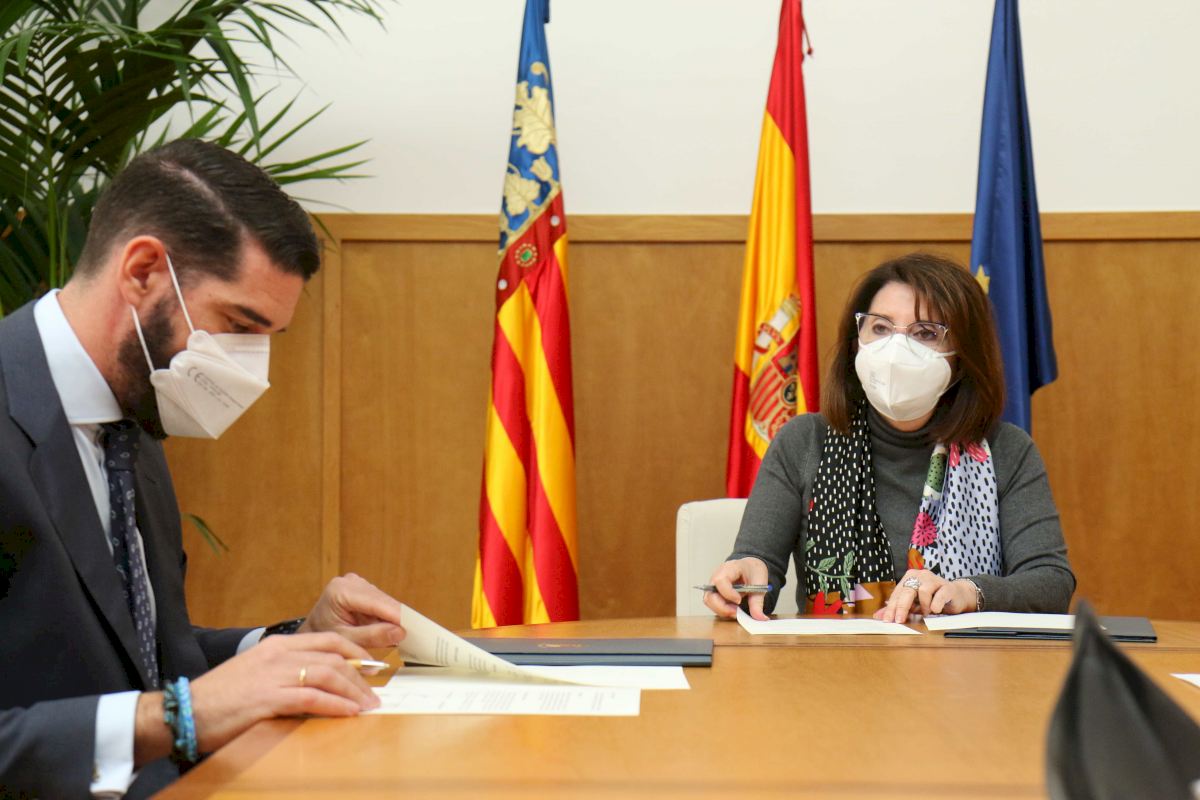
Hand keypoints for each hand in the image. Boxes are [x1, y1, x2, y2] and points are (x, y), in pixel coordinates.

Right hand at [135, 631, 379, 760]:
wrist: (182, 712)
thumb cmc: (218, 699)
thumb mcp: (256, 676)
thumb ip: (285, 674)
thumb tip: (318, 687)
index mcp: (276, 645)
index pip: (327, 640)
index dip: (355, 652)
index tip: (372, 666)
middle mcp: (277, 654)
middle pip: (333, 656)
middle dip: (361, 674)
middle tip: (375, 692)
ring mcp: (273, 674)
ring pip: (327, 674)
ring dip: (353, 691)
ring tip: (368, 706)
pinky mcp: (267, 698)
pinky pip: (312, 698)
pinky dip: (335, 705)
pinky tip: (349, 713)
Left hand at [298, 573, 405, 647]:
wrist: (312, 632)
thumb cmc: (322, 636)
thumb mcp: (345, 640)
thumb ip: (371, 636)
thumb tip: (399, 632)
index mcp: (340, 590)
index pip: (375, 602)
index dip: (396, 614)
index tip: (414, 627)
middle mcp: (350, 582)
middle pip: (383, 600)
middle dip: (397, 618)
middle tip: (412, 636)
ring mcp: (358, 583)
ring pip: (385, 601)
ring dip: (392, 618)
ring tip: (398, 636)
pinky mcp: (364, 589)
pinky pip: (382, 603)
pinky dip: (387, 617)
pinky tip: (389, 629)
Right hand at [703, 557, 769, 620]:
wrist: (750, 567)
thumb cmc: (752, 570)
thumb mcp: (759, 583)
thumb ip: (758, 601)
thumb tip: (760, 618)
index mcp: (729, 568)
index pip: (720, 581)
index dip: (728, 593)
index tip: (739, 601)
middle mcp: (716, 576)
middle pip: (710, 594)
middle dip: (722, 607)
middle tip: (736, 612)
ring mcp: (714, 585)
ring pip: (709, 601)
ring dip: (722, 610)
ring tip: (736, 612)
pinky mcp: (714, 593)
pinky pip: (713, 604)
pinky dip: (722, 610)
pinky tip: (733, 609)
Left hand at [873, 569, 977, 622]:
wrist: (956, 596)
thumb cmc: (931, 599)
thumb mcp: (913, 604)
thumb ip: (896, 608)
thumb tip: (878, 616)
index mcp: (909, 577)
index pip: (897, 593)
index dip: (891, 607)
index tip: (887, 620)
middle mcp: (920, 575)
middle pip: (907, 591)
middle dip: (901, 607)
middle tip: (899, 620)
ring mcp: (934, 579)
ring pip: (923, 591)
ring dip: (923, 606)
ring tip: (926, 613)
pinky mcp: (948, 586)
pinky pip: (940, 595)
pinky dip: (936, 604)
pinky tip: (935, 610)